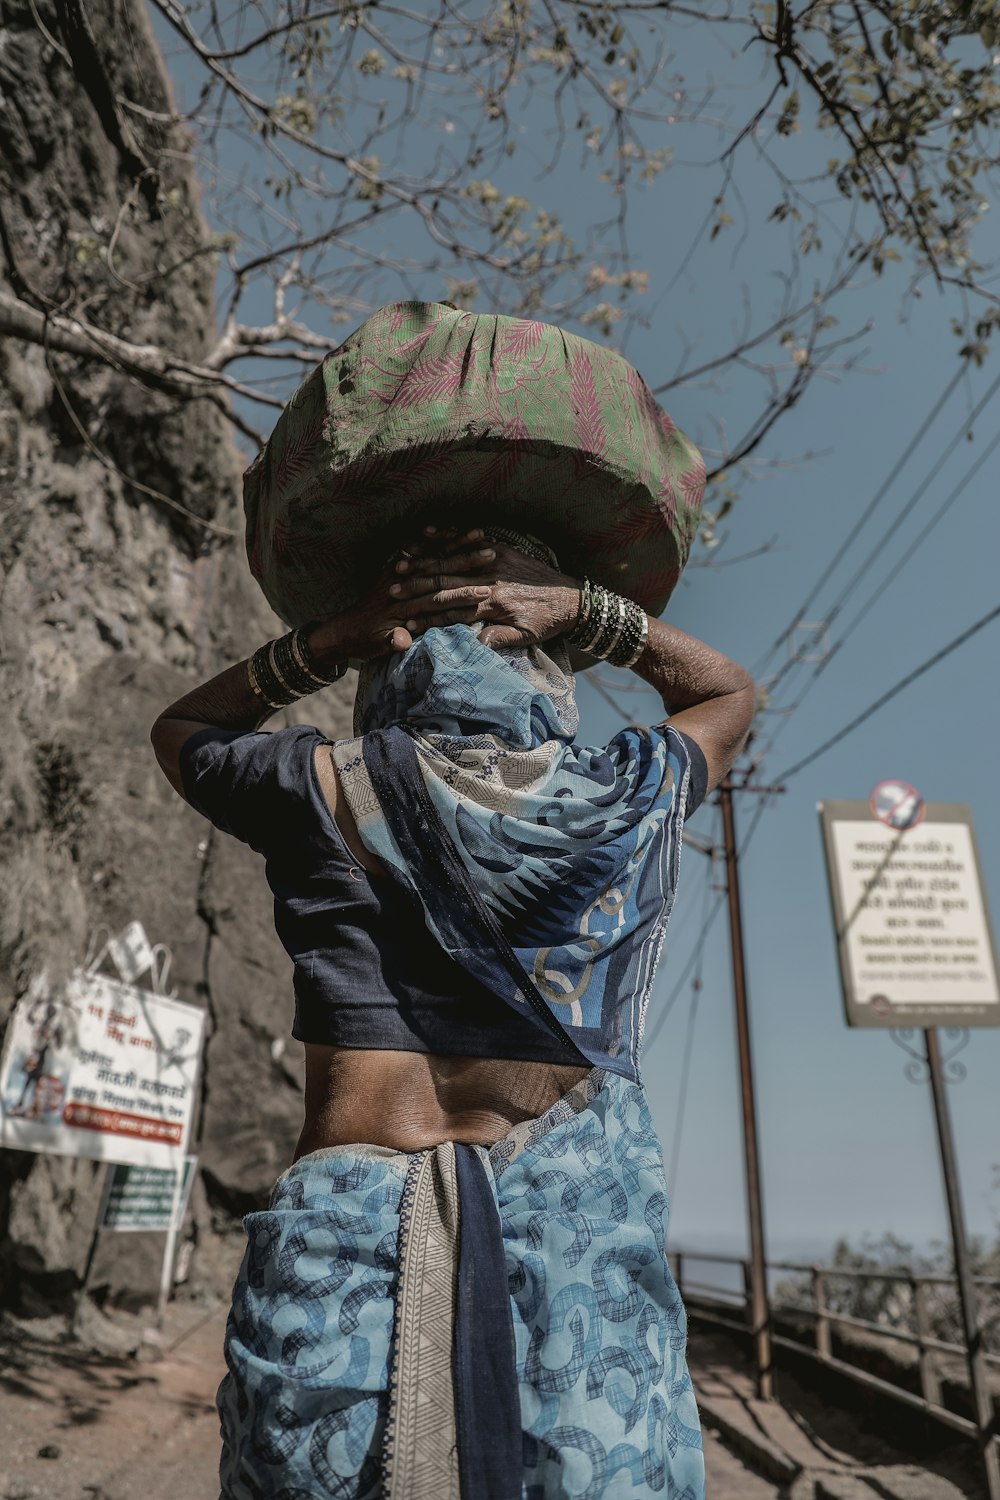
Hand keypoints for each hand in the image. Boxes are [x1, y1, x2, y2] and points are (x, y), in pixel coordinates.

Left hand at [306, 528, 498, 663]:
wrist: (341, 631)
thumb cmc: (362, 641)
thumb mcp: (376, 646)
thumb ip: (391, 641)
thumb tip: (403, 640)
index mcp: (402, 604)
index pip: (437, 599)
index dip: (461, 595)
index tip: (485, 592)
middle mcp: (402, 584)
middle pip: (440, 571)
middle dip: (467, 561)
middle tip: (491, 553)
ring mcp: (396, 572)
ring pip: (431, 553)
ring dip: (455, 542)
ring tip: (479, 533)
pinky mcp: (393, 568)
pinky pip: (414, 547)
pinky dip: (432, 537)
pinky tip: (447, 528)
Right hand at [388, 528, 581, 649]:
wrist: (573, 598)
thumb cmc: (547, 622)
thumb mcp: (524, 637)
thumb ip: (497, 639)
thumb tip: (471, 645)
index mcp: (494, 604)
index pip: (453, 611)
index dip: (428, 618)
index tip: (405, 623)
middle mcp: (491, 580)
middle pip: (446, 585)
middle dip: (417, 590)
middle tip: (391, 594)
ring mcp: (495, 561)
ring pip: (452, 561)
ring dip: (424, 563)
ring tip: (400, 565)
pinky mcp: (501, 549)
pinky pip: (469, 541)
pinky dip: (448, 537)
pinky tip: (428, 533)